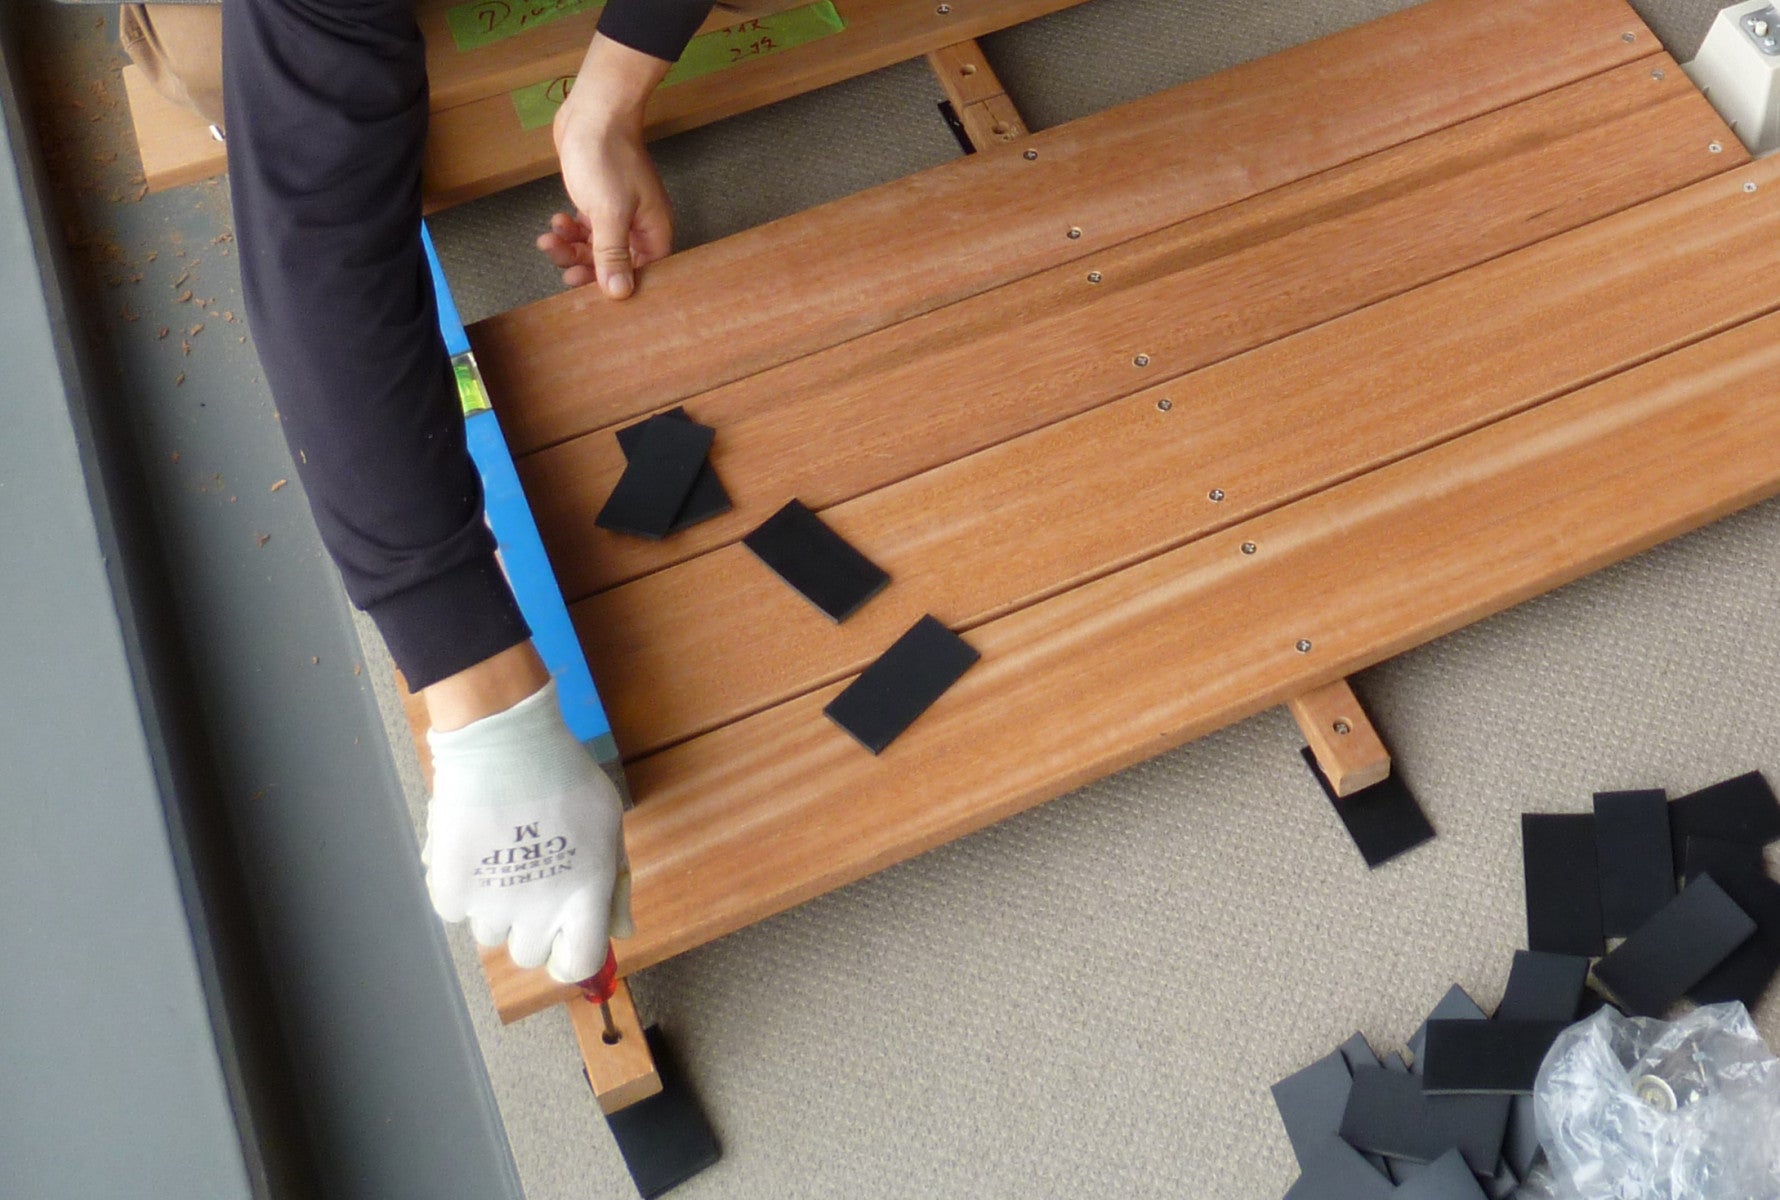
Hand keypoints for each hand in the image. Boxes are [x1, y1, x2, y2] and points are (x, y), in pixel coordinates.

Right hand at [424, 678, 631, 982]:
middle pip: (526, 954)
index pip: (579, 964)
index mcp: (586, 896)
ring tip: (498, 855)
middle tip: (526, 883)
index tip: (560, 941)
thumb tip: (623, 930)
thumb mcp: (608, 824)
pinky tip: (470, 850)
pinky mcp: (453, 889)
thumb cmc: (566, 778)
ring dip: (492, 905)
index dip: (569, 958)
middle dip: (527, 926)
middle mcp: (540, 911)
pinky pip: (453, 910)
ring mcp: (493, 903)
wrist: (507, 745)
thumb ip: (615, 881)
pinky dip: (458, 888)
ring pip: (488, 931)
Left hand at [538, 33, 673, 297]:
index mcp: (653, 231)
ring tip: (549, 241)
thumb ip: (613, 255)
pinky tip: (555, 223)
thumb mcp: (609, 213)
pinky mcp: (599, 201)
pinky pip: (586, 228)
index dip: (616, 283)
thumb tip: (620, 294)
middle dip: (585, 266)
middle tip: (562, 268)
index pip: (642, 272)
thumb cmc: (608, 159)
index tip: (587, 287)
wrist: (594, 112)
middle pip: (615, 263)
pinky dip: (570, 230)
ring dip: (572, 248)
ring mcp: (619, 213)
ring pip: (596, 246)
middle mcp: (639, 226)